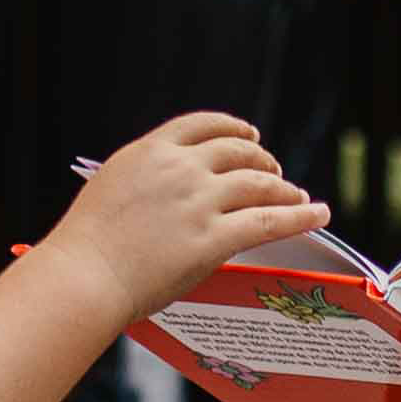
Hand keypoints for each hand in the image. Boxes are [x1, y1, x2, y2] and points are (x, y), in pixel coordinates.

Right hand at [45, 111, 332, 313]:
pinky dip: (299, 216)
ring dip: (283, 188)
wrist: (83, 277)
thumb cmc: (87, 246)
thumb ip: (148, 181)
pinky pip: (268, 222)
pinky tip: (317, 214)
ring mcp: (199, 202)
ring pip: (258, 184)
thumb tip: (176, 189)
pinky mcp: (214, 239)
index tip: (248, 134)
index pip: (202, 124)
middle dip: (262, 160)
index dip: (232, 128)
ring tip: (296, 195)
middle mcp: (180, 168)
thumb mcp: (112, 189)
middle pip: (238, 152)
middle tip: (274, 172)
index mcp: (151, 151)